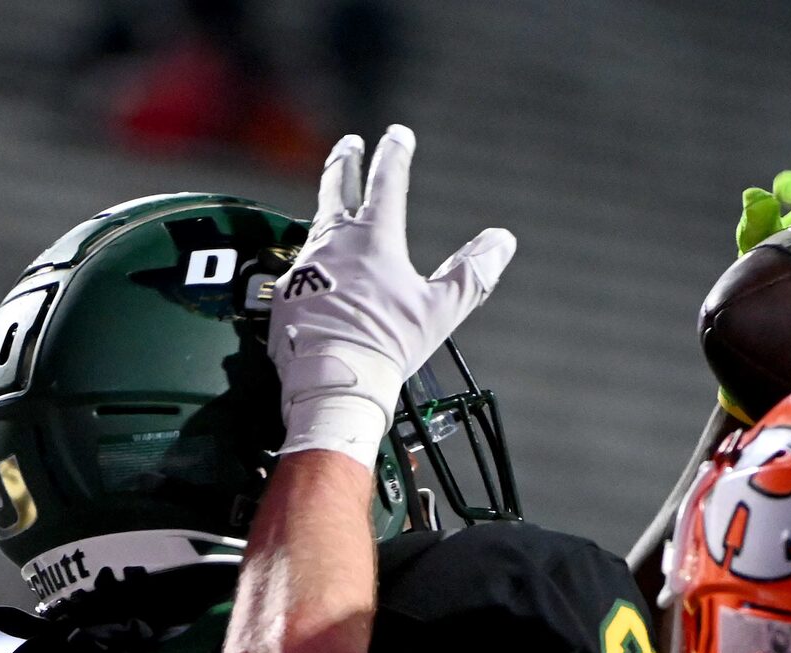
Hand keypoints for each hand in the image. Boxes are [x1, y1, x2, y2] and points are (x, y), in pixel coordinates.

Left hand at [270, 125, 515, 464]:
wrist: (334, 379)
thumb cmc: (389, 344)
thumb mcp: (440, 310)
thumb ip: (472, 273)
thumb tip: (503, 240)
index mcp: (375, 237)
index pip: (387, 181)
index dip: (395, 153)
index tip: (398, 134)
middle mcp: (335, 240)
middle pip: (337, 186)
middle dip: (346, 161)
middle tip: (350, 144)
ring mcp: (307, 264)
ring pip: (317, 226)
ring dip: (328, 212)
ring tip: (335, 212)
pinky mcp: (287, 292)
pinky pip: (304, 268)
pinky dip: (317, 264)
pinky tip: (320, 274)